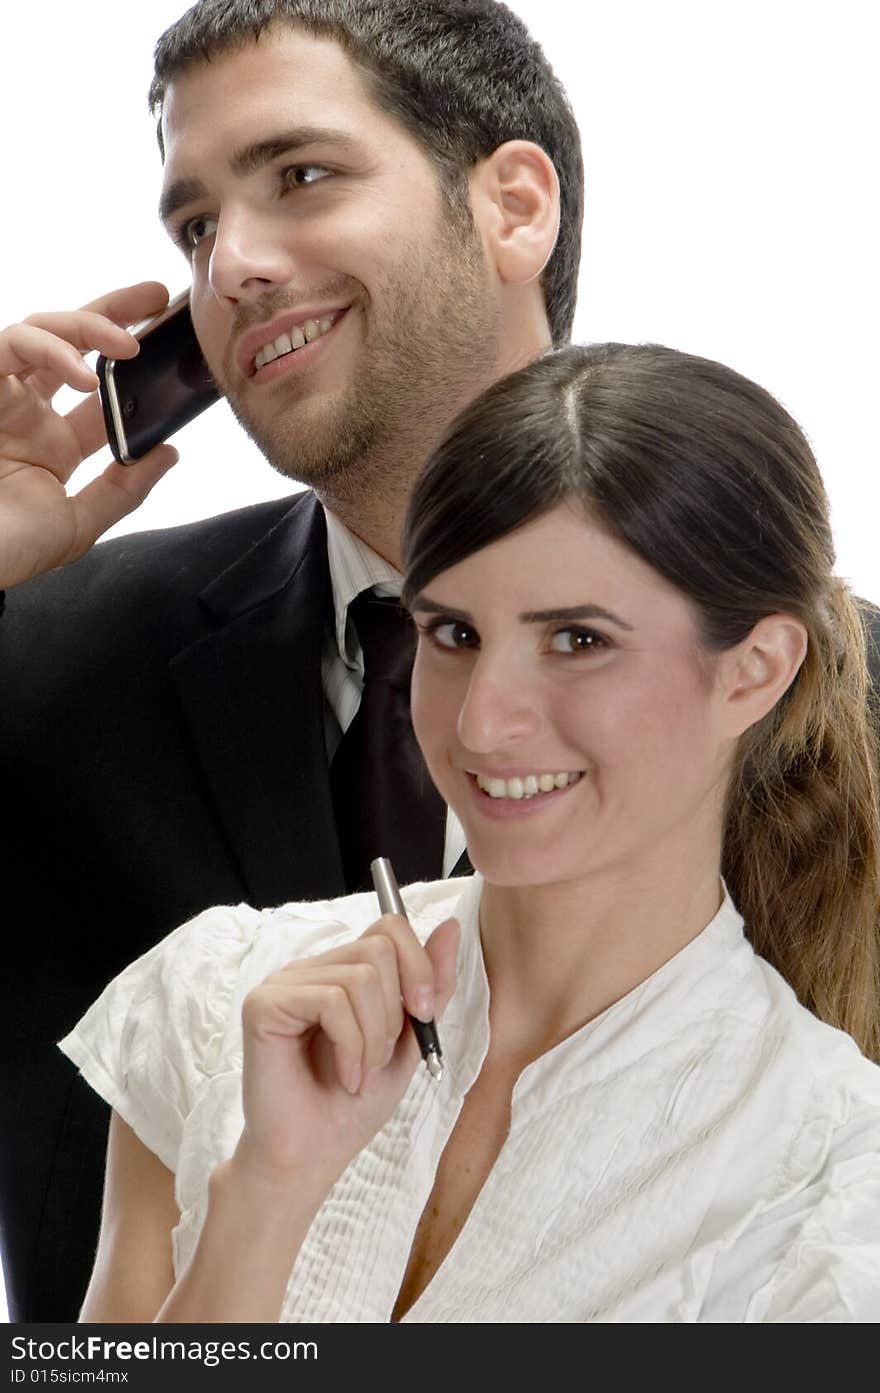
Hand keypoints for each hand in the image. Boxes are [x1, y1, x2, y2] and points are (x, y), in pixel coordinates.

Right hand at [0, 282, 179, 589]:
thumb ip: (123, 490)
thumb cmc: (7, 550)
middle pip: (71, 344)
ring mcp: (0, 397)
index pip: (102, 392)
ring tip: (129, 344)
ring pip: (40, 331)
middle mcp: (26, 413)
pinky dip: (50, 349)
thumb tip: (168, 451)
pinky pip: (10, 345)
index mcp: (53, 444)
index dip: (137, 368)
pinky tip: (84, 375)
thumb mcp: (77, 525)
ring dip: (87, 325)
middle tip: (157, 297)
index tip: (172, 344)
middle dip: (113, 312)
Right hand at [235, 912, 459, 1191]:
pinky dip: (350, 1045)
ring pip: (359, 976)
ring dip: (374, 1036)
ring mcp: (284, 983)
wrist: (313, 1157)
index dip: (418, 966)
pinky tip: (344, 1077)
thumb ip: (430, 985)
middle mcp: (311, 968)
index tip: (423, 1015)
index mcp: (342, 969)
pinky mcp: (263, 1005)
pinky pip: (330, 1000)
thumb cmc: (354, 1103)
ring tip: (361, 1072)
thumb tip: (451, 926)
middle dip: (395, 1011)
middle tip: (380, 1056)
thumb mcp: (410, 1040)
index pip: (389, 926)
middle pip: (379, 947)